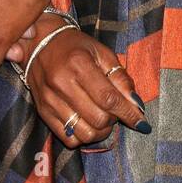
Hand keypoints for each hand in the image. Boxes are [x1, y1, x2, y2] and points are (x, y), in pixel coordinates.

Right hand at [15, 25, 149, 148]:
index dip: (127, 113)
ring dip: (100, 131)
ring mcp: (49, 100)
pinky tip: (86, 123)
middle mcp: (61, 83)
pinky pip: (68, 139)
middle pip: (98, 119)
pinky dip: (83, 137)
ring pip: (84, 134)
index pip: (108, 98)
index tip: (141, 121)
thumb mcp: (102, 53)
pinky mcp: (42, 112)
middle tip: (115, 110)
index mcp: (79, 64)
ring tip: (102, 117)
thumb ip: (121, 78)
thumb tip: (137, 106)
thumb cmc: (76, 47)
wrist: (40, 43)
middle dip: (113, 120)